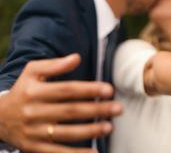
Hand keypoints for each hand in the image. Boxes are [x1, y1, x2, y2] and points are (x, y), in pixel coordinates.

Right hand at [0, 54, 122, 152]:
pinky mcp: (34, 147)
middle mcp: (34, 112)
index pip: (67, 90)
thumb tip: (77, 57)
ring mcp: (34, 132)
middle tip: (118, 109)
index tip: (109, 89)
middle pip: (71, 111)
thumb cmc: (22, 90)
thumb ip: (55, 65)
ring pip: (66, 133)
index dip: (89, 89)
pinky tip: (93, 152)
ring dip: (90, 131)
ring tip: (109, 127)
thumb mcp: (32, 72)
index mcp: (35, 91)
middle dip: (97, 110)